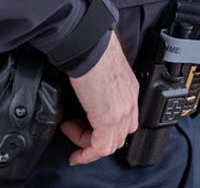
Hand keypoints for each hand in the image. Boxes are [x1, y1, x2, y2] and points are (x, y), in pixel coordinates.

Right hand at [61, 32, 138, 164]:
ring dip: (88, 145)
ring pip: (111, 144)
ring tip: (70, 131)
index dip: (107, 130)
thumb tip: (85, 94)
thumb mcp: (100, 72)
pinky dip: (87, 154)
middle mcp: (129, 102)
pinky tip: (76, 153)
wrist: (88, 45)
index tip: (88, 131)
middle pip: (119, 135)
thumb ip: (98, 87)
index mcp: (129, 90)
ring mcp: (121, 111)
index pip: (125, 121)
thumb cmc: (90, 51)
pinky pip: (100, 147)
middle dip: (96, 139)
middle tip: (75, 129)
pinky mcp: (108, 118)